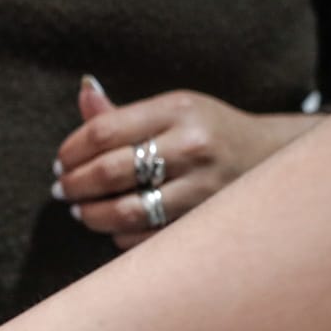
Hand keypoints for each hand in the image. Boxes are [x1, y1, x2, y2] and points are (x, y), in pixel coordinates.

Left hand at [53, 77, 315, 248]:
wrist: (270, 159)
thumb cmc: (207, 132)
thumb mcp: (173, 111)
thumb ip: (123, 112)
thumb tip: (84, 92)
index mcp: (178, 110)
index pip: (104, 131)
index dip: (72, 151)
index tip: (60, 163)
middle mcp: (192, 147)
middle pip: (110, 171)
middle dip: (75, 185)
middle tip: (62, 191)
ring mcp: (201, 188)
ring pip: (126, 211)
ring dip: (92, 215)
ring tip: (80, 212)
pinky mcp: (204, 222)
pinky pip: (145, 238)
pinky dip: (120, 235)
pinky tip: (113, 227)